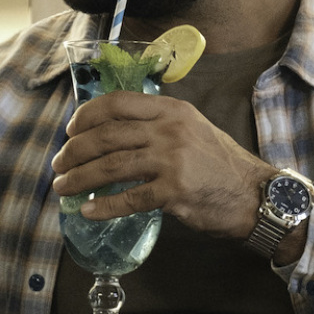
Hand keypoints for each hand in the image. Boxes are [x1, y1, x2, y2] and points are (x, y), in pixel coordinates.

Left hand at [50, 91, 274, 240]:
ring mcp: (172, 160)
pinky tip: (87, 211)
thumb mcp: (191, 129)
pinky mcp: (174, 192)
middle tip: (59, 165)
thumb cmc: (218, 164)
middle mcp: (169, 130)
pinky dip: (103, 206)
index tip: (70, 132)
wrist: (255, 194)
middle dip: (74, 151)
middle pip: (106, 135)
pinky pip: (128, 199)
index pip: (117, 103)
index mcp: (170, 110)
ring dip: (80, 178)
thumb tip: (110, 133)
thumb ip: (156, 125)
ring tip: (63, 188)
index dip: (86, 116)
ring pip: (111, 166)